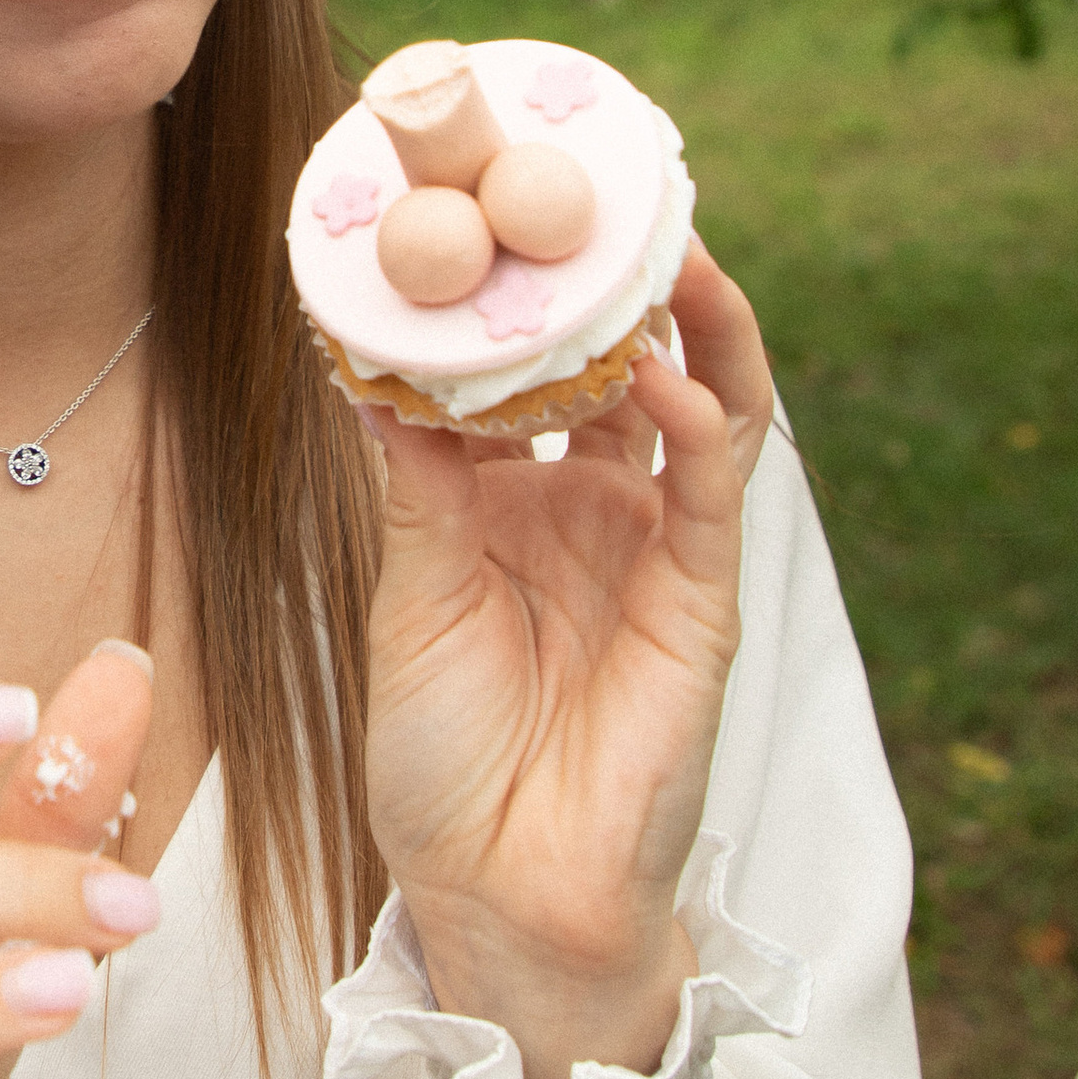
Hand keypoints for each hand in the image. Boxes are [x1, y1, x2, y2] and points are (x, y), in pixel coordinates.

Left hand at [359, 242, 773, 1078]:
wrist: (498, 894)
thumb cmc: (443, 760)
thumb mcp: (408, 593)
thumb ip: (410, 475)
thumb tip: (364, 353)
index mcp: (509, 499)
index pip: (525, 367)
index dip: (516, 293)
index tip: (486, 202)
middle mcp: (589, 506)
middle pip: (618, 361)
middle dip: (613, 277)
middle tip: (590, 183)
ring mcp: (653, 547)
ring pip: (692, 400)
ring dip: (685, 320)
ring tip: (661, 242)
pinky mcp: (701, 601)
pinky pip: (714, 492)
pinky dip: (701, 425)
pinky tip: (669, 374)